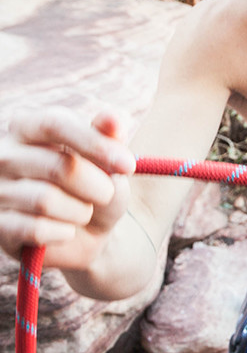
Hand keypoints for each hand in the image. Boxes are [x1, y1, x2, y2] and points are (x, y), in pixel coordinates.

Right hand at [0, 108, 135, 269]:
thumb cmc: (97, 187)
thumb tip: (116, 118)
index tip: (128, 165)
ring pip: (46, 201)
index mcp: (29, 126)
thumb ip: (110, 137)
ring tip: (81, 211)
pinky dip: (64, 233)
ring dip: (80, 212)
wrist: (86, 234)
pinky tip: (64, 230)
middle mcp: (3, 154)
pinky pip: (36, 230)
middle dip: (97, 187)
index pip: (55, 124)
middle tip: (106, 194)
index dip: (95, 144)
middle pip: (58, 167)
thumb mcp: (110, 162)